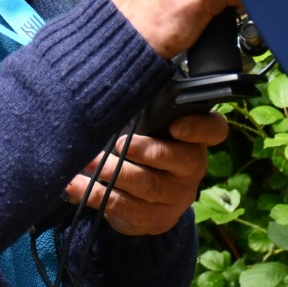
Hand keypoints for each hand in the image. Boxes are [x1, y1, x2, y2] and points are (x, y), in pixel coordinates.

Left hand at [64, 113, 228, 235]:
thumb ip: (145, 100)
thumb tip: (125, 67)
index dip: (198, 128)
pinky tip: (74, 184)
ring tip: (87, 161)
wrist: (138, 194)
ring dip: (114, 172)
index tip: (176, 126)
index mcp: (194, 138)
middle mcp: (190, 168)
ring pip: (148, 186)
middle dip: (146, 151)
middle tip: (119, 143)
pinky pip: (125, 207)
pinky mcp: (153, 219)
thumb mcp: (147, 120)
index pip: (213, 130)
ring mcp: (174, 197)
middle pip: (178, 160)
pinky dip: (95, 195)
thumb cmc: (141, 142)